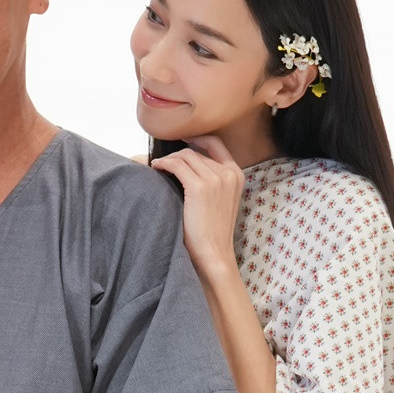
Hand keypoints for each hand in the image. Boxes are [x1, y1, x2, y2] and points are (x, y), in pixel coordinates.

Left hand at [150, 134, 243, 278]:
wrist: (214, 253)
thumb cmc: (212, 232)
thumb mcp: (222, 201)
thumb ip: (214, 182)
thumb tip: (187, 166)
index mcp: (237, 175)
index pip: (216, 143)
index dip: (197, 139)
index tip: (182, 141)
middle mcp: (228, 173)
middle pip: (196, 151)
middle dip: (177, 155)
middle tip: (163, 162)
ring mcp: (216, 179)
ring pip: (185, 156)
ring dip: (168, 159)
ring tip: (157, 167)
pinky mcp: (200, 187)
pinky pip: (177, 165)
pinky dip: (164, 164)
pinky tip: (156, 169)